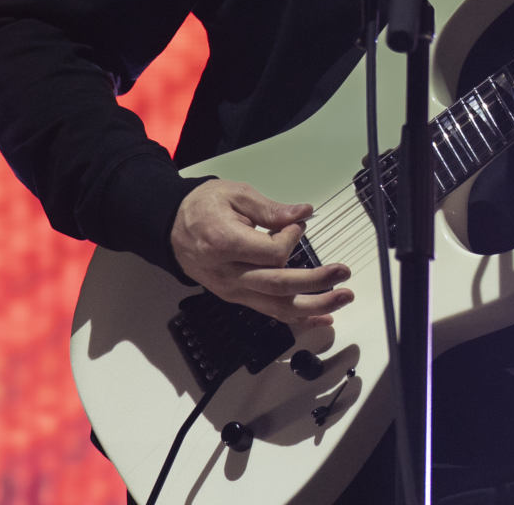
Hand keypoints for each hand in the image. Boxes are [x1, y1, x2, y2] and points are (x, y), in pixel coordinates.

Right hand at [170, 179, 353, 328]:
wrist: (171, 228)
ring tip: (342, 299)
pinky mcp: (236, 297)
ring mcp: (231, 290)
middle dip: (315, 282)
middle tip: (343, 273)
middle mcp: (227, 273)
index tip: (297, 224)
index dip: (291, 238)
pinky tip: (321, 318)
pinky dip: (297, 318)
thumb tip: (303, 213)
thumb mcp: (235, 195)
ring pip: (275, 306)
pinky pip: (268, 312)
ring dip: (313, 306)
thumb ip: (270, 208)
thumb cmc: (202, 207)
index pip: (271, 253)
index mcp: (224, 244)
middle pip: (277, 286)